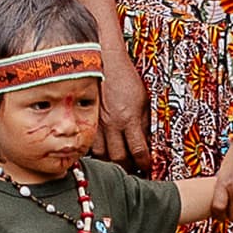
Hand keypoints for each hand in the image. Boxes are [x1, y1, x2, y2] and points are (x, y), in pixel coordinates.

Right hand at [91, 46, 150, 166]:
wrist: (102, 61)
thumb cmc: (125, 78)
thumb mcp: (143, 99)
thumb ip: (144, 123)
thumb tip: (147, 142)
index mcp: (129, 118)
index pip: (138, 151)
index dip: (144, 163)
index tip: (147, 166)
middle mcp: (111, 124)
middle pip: (119, 158)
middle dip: (128, 168)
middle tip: (134, 171)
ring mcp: (96, 123)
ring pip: (102, 155)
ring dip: (111, 163)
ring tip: (119, 165)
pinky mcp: (86, 120)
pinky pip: (90, 144)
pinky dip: (97, 152)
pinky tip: (103, 153)